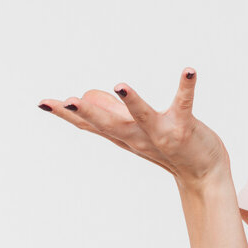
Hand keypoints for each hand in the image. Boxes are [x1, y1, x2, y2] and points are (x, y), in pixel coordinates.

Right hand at [38, 68, 229, 185]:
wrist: (205, 177)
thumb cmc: (170, 149)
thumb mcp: (136, 131)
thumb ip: (112, 114)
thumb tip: (88, 95)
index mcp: (125, 136)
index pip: (90, 126)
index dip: (67, 115)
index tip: (42, 102)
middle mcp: (139, 137)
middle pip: (108, 125)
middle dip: (87, 113)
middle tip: (66, 101)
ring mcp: (162, 134)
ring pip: (142, 116)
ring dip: (131, 101)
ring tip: (120, 84)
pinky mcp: (185, 128)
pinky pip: (185, 103)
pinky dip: (187, 86)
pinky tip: (189, 70)